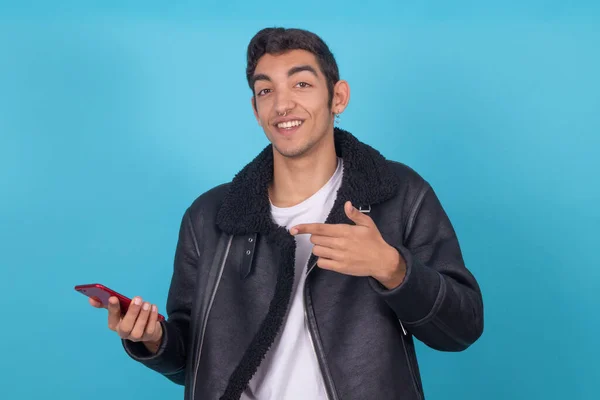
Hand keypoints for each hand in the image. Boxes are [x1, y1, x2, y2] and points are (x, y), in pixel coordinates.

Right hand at [89, 296, 162, 352]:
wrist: (146, 328)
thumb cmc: (130, 315)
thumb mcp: (120, 309)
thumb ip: (107, 303)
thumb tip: (91, 298)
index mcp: (114, 324)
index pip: (112, 318)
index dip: (112, 308)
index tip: (113, 297)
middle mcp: (124, 333)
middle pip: (126, 327)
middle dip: (132, 312)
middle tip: (138, 298)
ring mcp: (136, 336)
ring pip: (139, 329)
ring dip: (143, 314)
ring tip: (147, 303)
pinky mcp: (148, 336)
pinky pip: (150, 328)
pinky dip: (152, 317)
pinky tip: (153, 307)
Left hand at [290, 201, 406, 288]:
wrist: (382, 261)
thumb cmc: (374, 241)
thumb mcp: (367, 224)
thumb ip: (355, 214)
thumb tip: (347, 204)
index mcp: (344, 231)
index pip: (319, 229)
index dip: (305, 228)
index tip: (294, 229)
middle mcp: (340, 243)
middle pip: (315, 240)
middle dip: (317, 238)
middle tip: (327, 238)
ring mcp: (339, 256)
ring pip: (317, 251)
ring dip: (320, 248)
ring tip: (330, 247)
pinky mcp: (340, 267)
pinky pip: (322, 263)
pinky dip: (323, 259)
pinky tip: (331, 256)